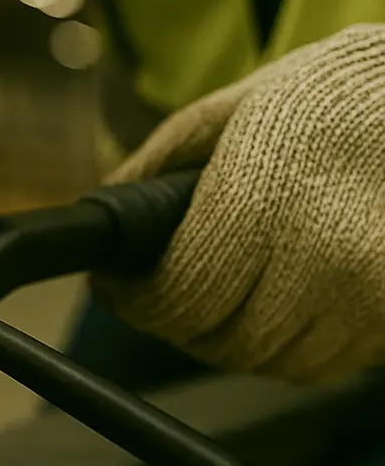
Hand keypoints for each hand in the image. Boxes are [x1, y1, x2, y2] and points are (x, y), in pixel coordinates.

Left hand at [95, 24, 384, 382]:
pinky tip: (271, 310)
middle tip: (160, 299)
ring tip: (214, 304)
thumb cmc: (315, 99)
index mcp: (266, 200)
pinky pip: (320, 365)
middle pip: (219, 339)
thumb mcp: (224, 111)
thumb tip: (106, 213)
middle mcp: (322, 256)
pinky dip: (284, 349)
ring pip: (268, 360)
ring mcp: (368, 293)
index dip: (138, 303)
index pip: (181, 295)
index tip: (121, 291)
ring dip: (228, 343)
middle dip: (174, 324)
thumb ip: (156, 164)